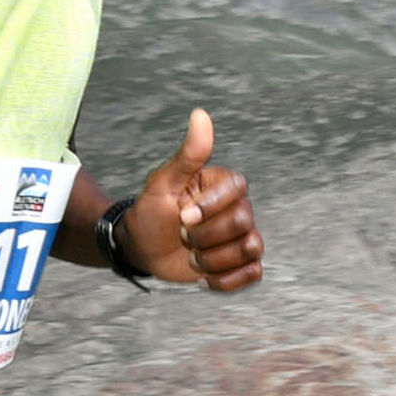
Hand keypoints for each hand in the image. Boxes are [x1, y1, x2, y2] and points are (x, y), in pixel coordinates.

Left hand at [121, 107, 262, 290]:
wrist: (142, 249)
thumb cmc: (151, 212)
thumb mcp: (163, 182)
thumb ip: (188, 154)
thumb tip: (200, 114)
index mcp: (223, 184)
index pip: (238, 190)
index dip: (210, 208)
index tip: (182, 215)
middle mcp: (238, 208)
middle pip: (243, 223)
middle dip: (206, 237)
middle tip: (182, 236)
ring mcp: (241, 237)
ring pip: (250, 249)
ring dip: (213, 260)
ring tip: (192, 257)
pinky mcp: (240, 264)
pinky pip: (252, 273)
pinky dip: (226, 280)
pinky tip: (203, 276)